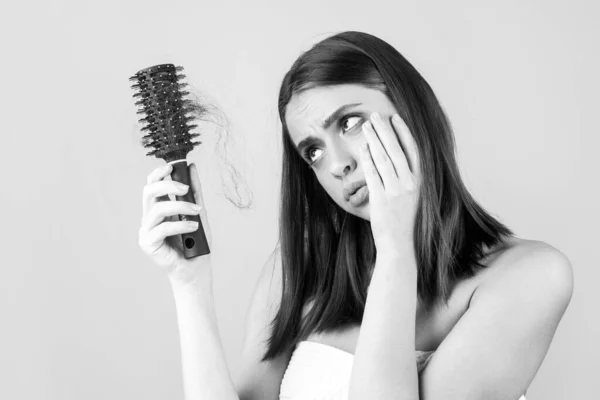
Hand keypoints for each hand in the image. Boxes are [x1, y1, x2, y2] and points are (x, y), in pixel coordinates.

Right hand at [138, 162, 212, 286]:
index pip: (151, 185)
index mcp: (158, 208)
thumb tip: (192, 167)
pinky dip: (180, 224)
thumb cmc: (196, 242)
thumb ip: (194, 191)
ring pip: (156, 209)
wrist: (196, 269)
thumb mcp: (199, 212)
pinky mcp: (148, 244)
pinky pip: (161, 228)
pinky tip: (193, 226)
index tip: (172, 166)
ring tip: (197, 211)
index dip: (158, 173)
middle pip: (148, 192)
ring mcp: (146, 231)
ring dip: (179, 206)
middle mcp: (149, 218)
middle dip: (167, 185)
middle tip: (185, 189)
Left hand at [360, 112, 420, 254]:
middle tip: (376, 115)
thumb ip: (406, 179)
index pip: (412, 150)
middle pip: (396, 150)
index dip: (404, 132)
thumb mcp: (411, 197)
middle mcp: (410, 184)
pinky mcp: (382, 199)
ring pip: (384, 158)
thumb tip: (393, 159)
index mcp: (420, 182)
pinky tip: (362, 147)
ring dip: (374, 140)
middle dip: (385, 130)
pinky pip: (373, 174)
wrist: (399, 246)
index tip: (396, 118)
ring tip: (366, 126)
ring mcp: (396, 191)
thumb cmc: (404, 222)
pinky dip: (367, 158)